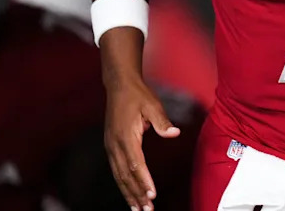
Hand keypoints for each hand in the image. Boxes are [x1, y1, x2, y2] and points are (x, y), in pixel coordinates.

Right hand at [104, 75, 180, 210]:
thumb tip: (174, 132)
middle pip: (126, 175)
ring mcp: (111, 147)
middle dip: (136, 194)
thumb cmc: (137, 95)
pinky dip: (123, 185)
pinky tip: (129, 195)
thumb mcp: (152, 105)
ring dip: (128, 194)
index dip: (143, 180)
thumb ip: (162, 121)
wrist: (119, 86)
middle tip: (147, 210)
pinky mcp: (110, 147)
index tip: (152, 194)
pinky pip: (116, 171)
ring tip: (138, 209)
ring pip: (119, 176)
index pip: (136, 163)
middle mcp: (115, 144)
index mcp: (126, 136)